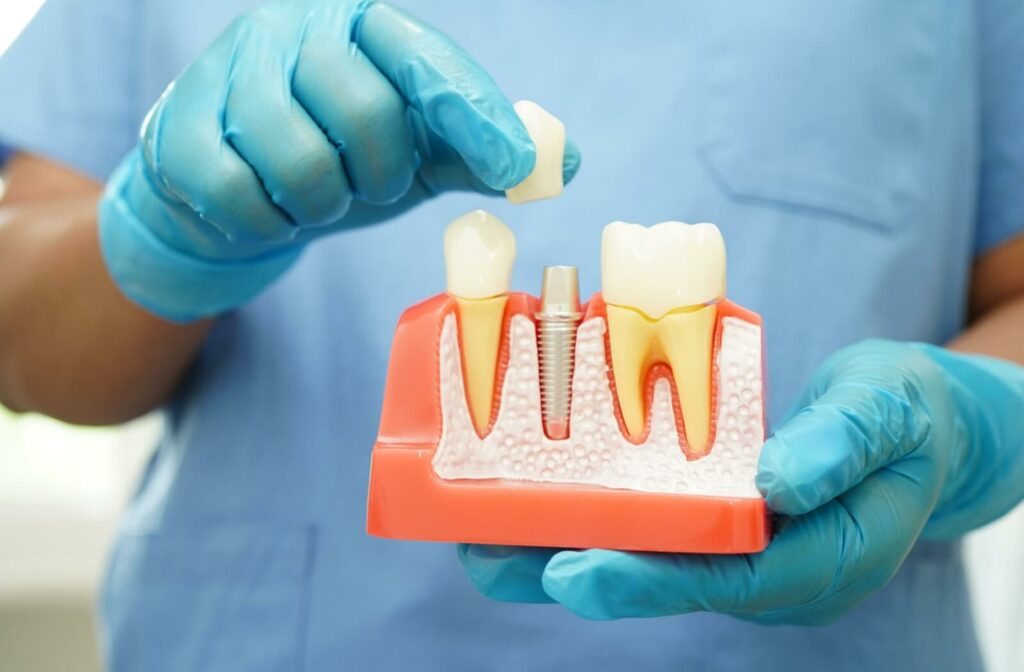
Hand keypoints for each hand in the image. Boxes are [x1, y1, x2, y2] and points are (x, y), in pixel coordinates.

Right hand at [99, 0, 578, 321]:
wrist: (238, 193)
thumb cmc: (339, 161)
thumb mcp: (416, 152)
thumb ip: (478, 150)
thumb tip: (561, 160)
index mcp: (362, 24)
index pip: (426, 60)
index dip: (475, 115)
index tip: (515, 168)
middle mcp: (293, 30)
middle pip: (364, 109)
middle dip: (380, 173)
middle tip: (369, 186)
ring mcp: (228, 72)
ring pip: (299, 159)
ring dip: (322, 202)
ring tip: (314, 196)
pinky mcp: (178, 127)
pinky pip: (238, 193)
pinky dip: (267, 222)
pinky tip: (264, 207)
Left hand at [459, 339, 1023, 623]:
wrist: (919, 427)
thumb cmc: (907, 419)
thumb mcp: (888, 412)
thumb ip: (838, 444)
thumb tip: (774, 481)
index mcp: (818, 560)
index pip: (720, 577)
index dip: (643, 575)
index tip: (571, 569)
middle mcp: (767, 569)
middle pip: (664, 578)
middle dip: (576, 569)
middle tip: (492, 558)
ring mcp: (742, 550)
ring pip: (647, 559)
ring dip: (566, 547)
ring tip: (484, 538)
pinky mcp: (721, 524)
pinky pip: (653, 528)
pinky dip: (596, 516)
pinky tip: (536, 501)